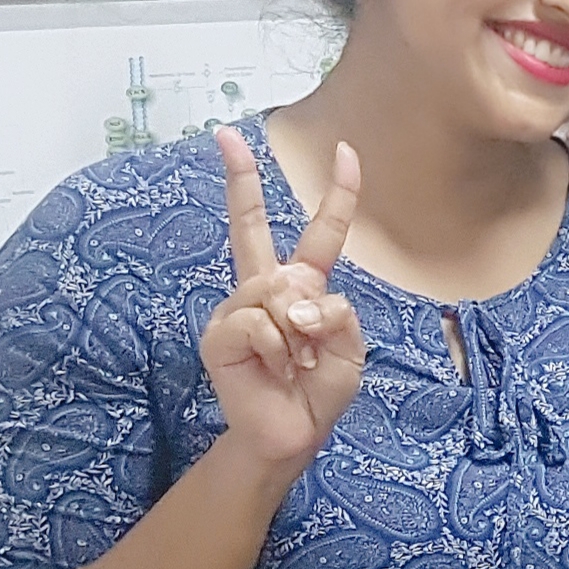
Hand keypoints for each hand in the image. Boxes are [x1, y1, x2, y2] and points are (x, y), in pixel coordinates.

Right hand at [199, 126, 365, 474]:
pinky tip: (276, 368)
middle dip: (240, 179)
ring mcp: (237, 308)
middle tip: (226, 135)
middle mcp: (265, 289)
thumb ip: (338, 316)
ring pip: (276, 289)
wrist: (291, 434)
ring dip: (298, 331)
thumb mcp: (349, 350)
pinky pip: (258, 321)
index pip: (320, 232)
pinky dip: (277, 348)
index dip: (338, 194)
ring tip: (296, 361)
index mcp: (303, 286)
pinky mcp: (220, 333)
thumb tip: (298, 300)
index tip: (347, 152)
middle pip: (252, 226)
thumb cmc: (318, 392)